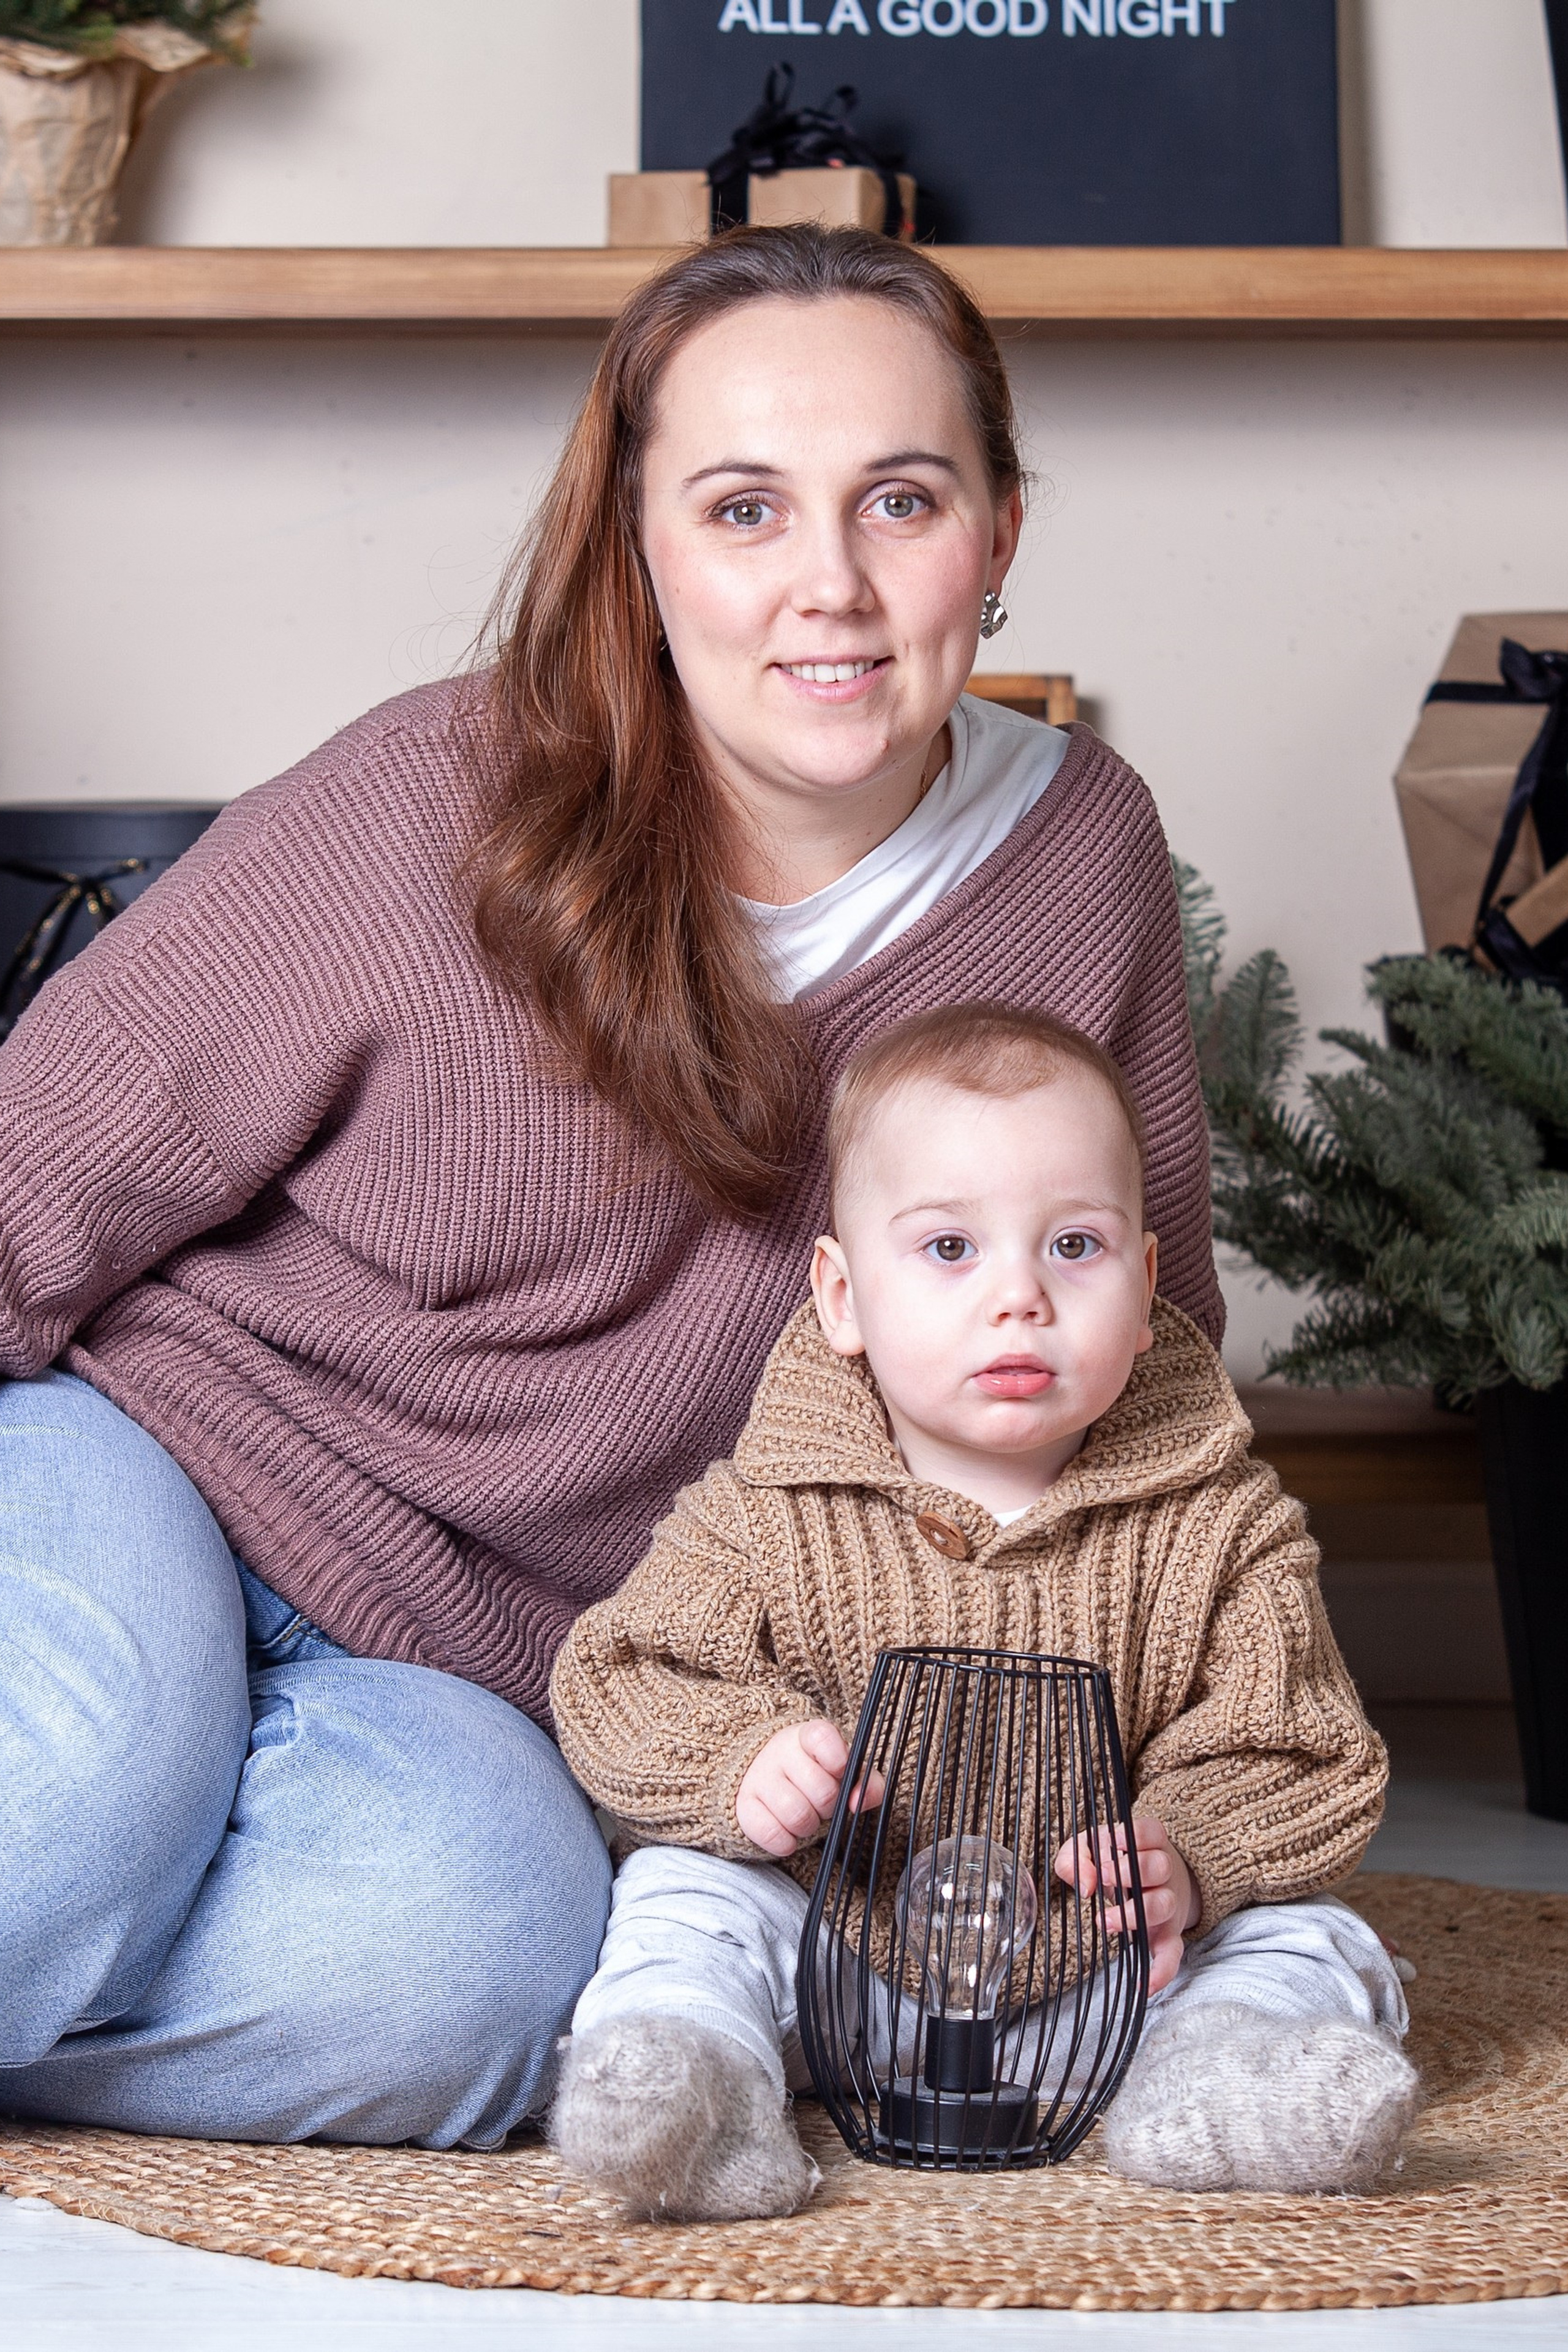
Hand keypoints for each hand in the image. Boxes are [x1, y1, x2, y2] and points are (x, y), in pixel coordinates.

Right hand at [735, 1719, 884, 1858]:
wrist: (767, 1778)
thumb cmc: (815, 1775)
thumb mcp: (845, 1772)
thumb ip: (867, 1782)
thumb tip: (858, 1800)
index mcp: (808, 1735)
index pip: (823, 1738)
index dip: (838, 1760)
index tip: (840, 1770)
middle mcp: (780, 1751)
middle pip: (823, 1791)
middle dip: (830, 1806)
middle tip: (822, 1802)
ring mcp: (759, 1777)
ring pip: (798, 1816)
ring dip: (809, 1826)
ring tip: (806, 1815)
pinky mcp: (744, 1805)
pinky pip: (772, 1834)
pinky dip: (787, 1842)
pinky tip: (788, 1831)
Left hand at [1053, 1815, 1198, 1993]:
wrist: (1148, 1881)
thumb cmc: (1112, 1861)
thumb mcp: (1088, 1849)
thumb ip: (1077, 1857)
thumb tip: (1086, 1884)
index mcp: (1148, 1843)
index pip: (1151, 1831)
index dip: (1133, 1836)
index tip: (1112, 1844)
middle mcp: (1164, 1872)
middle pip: (1160, 1866)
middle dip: (1131, 1872)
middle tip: (1104, 1880)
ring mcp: (1168, 1904)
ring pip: (1165, 1904)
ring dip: (1135, 1913)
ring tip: (1106, 1920)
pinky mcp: (1167, 1934)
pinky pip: (1174, 1955)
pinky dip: (1163, 1970)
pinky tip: (1146, 1985)